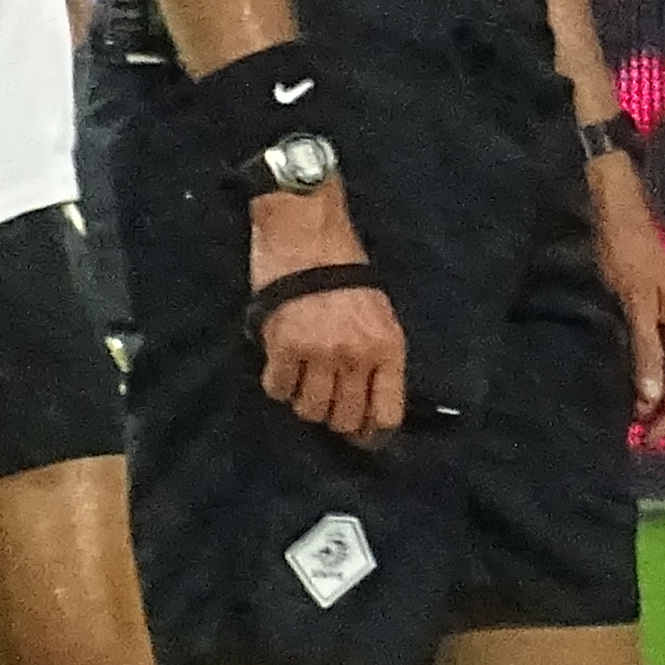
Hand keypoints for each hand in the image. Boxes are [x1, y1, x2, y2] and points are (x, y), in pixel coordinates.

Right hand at [248, 180, 406, 440]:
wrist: (306, 227)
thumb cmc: (342, 263)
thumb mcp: (378, 310)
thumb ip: (376, 356)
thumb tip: (365, 403)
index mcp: (387, 346)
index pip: (386, 414)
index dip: (371, 434)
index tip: (360, 437)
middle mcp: (356, 354)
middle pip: (344, 419)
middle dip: (333, 416)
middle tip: (323, 397)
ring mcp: (320, 352)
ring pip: (309, 409)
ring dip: (303, 399)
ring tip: (300, 375)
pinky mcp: (284, 345)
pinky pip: (278, 389)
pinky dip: (277, 383)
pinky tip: (280, 363)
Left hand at [589, 158, 664, 434]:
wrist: (613, 213)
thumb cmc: (624, 252)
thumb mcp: (633, 303)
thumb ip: (644, 350)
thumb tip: (648, 400)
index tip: (645, 438)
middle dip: (664, 413)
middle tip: (632, 438)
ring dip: (653, 399)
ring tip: (626, 424)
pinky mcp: (654, 321)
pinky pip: (656, 361)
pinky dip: (643, 381)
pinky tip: (624, 394)